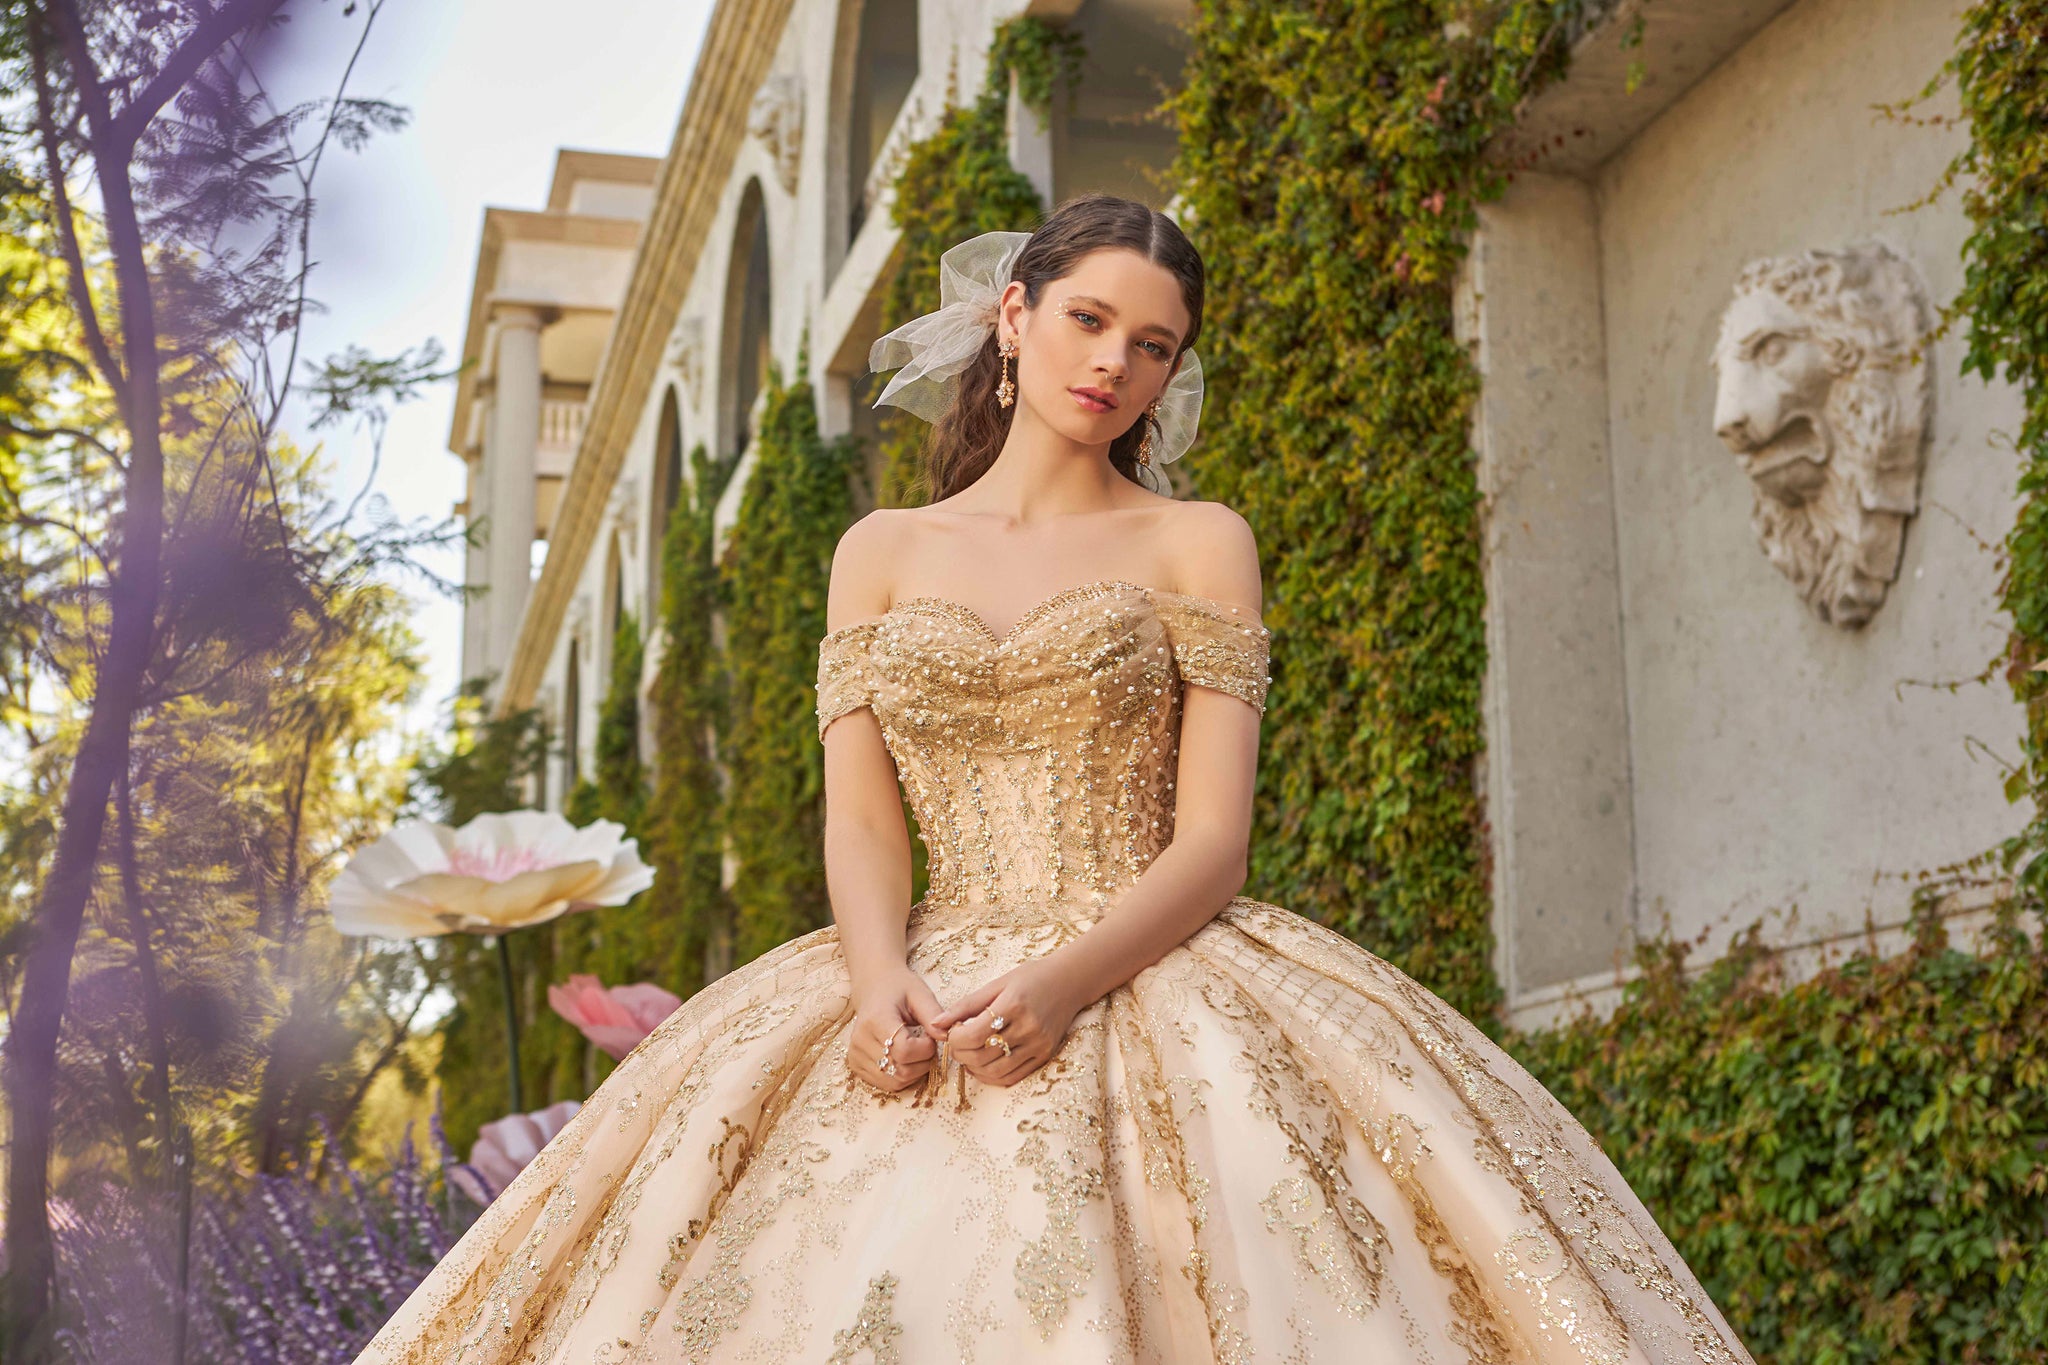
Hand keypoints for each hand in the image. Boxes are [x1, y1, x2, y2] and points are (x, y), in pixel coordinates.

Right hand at [846, 966, 946, 1094]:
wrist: (873, 988)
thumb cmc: (899, 988)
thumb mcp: (919, 994)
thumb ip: (934, 1015)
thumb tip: (947, 1037)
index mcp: (874, 1020)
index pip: (904, 1050)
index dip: (925, 1048)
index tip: (929, 1035)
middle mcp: (860, 1041)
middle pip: (901, 1071)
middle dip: (923, 1061)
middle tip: (925, 1043)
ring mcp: (855, 1056)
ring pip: (895, 1082)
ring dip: (914, 1071)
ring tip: (915, 1050)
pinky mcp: (855, 1066)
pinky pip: (886, 1084)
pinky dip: (902, 1076)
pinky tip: (904, 1058)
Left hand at [930, 958, 1080, 1087]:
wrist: (1070, 982)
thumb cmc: (1030, 978)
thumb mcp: (996, 984)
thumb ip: (965, 1005)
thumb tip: (936, 1024)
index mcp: (1014, 1005)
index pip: (973, 1035)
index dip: (955, 1038)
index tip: (951, 1031)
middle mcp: (1029, 1028)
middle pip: (982, 1056)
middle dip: (960, 1054)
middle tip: (956, 1043)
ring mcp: (1039, 1045)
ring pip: (995, 1071)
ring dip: (973, 1068)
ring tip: (968, 1054)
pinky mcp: (1044, 1056)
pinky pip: (1012, 1077)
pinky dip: (991, 1076)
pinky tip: (983, 1065)